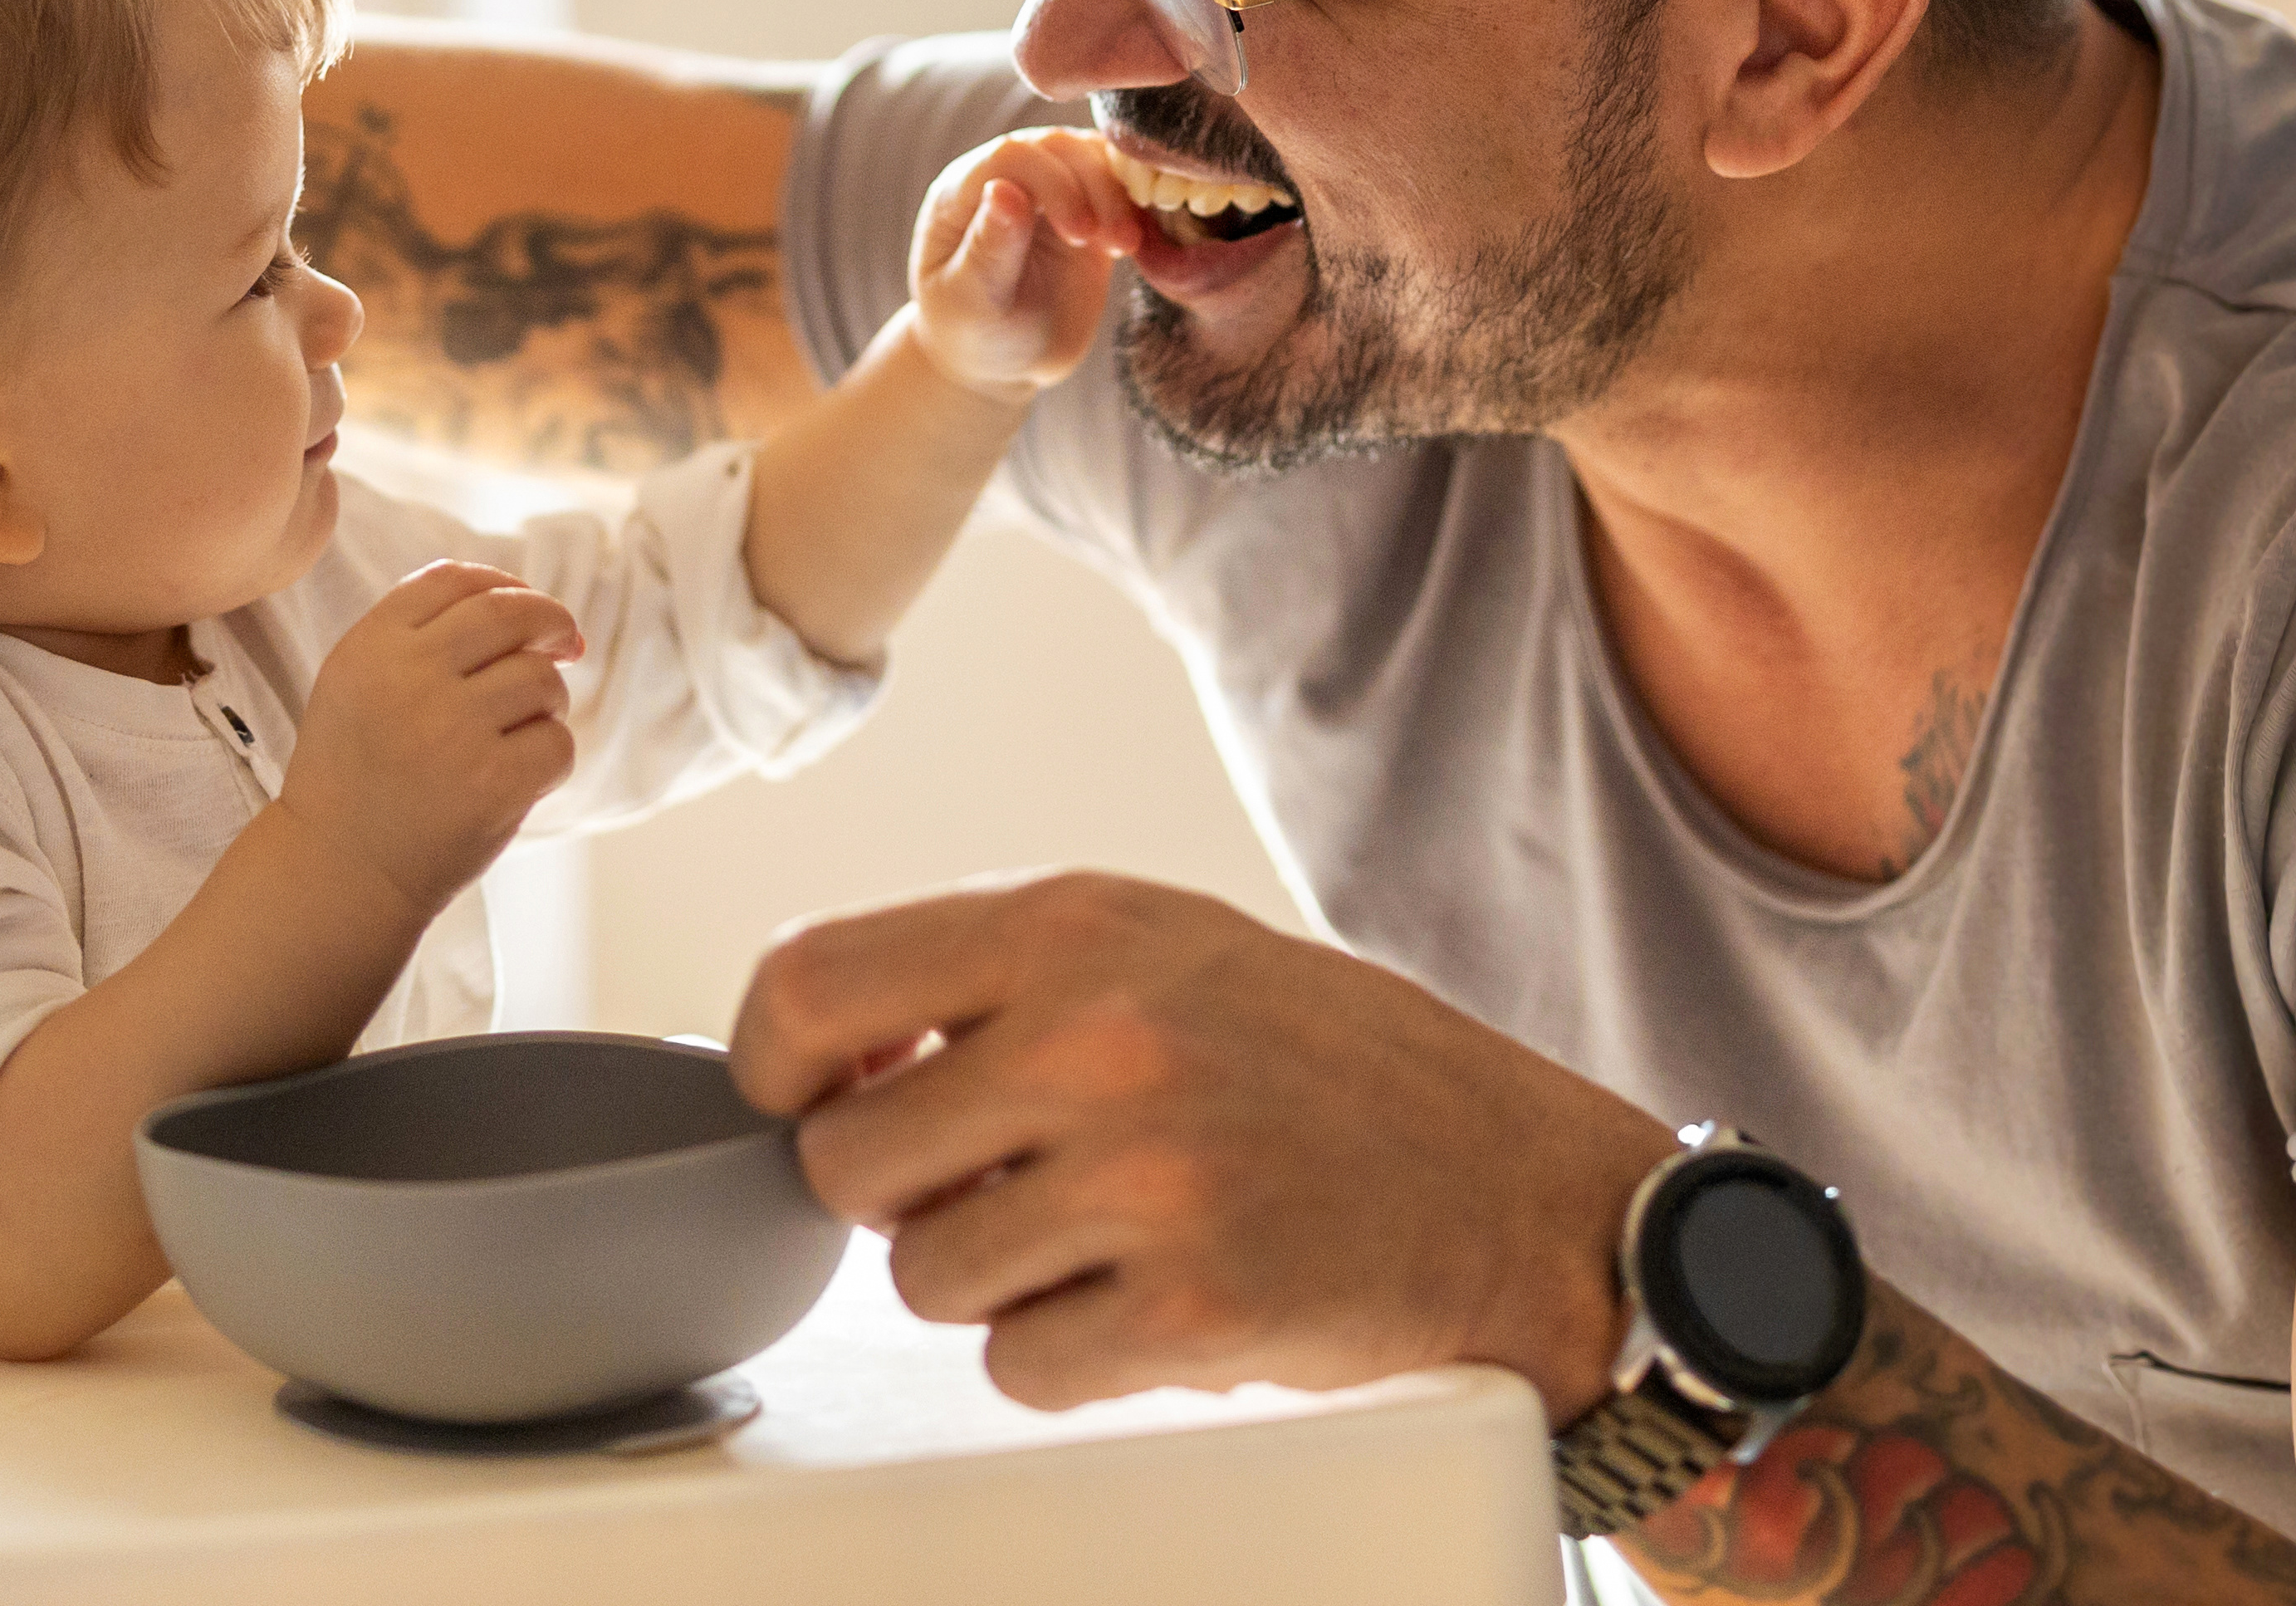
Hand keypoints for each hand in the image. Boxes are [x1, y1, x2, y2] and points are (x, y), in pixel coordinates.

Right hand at [277, 559, 584, 919]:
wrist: (339, 872)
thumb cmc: (358, 774)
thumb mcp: (356, 684)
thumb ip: (419, 634)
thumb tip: (529, 604)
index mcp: (370, 647)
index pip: (454, 580)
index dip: (503, 584)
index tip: (524, 606)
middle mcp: (408, 678)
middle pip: (510, 614)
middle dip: (552, 620)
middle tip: (567, 643)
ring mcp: (451, 730)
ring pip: (542, 680)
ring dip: (546, 702)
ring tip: (516, 734)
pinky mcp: (491, 783)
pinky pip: (556, 743)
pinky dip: (550, 758)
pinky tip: (518, 778)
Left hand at [728, 871, 1668, 1412]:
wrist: (1522, 1191)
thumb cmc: (1333, 1068)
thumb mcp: (1162, 949)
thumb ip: (993, 978)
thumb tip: (812, 1056)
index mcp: (1074, 925)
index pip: (808, 985)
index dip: (774, 1068)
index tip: (806, 1104)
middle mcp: (1098, 1037)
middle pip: (847, 1161)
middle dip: (902, 1196)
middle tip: (1004, 1187)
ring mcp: (1145, 1176)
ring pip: (925, 1278)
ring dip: (993, 1282)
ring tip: (1108, 1237)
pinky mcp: (1188, 1312)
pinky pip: (1018, 1370)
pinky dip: (1069, 1358)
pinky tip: (1156, 1301)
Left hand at [907, 128, 1137, 402]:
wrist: (1002, 361)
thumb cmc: (972, 333)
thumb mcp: (971, 302)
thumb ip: (988, 248)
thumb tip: (1002, 189)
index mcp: (962, 192)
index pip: (1012, 156)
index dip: (1052, 182)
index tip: (1078, 234)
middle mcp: (1006, 178)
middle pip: (1059, 147)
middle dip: (1093, 187)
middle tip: (1113, 245)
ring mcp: (1049, 189)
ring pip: (1093, 157)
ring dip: (1118, 194)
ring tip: (1125, 246)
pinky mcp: (1088, 207)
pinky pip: (1118, 183)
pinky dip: (1134, 202)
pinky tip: (1137, 239)